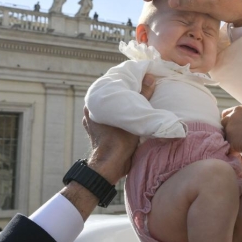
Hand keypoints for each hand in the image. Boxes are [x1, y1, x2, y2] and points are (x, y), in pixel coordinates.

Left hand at [62, 74, 156, 219]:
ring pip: (111, 108)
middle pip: (111, 97)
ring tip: (137, 100)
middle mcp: (91, 110)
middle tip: (140, 88)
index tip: (137, 79)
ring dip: (122, 105)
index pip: (109, 85)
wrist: (110, 165)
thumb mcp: (135, 114)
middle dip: (124, 93)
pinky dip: (120, 116)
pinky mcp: (99, 132)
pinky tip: (131, 115)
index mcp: (95, 102)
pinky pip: (111, 119)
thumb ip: (142, 95)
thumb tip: (150, 77)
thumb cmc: (119, 140)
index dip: (123, 81)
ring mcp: (94, 123)